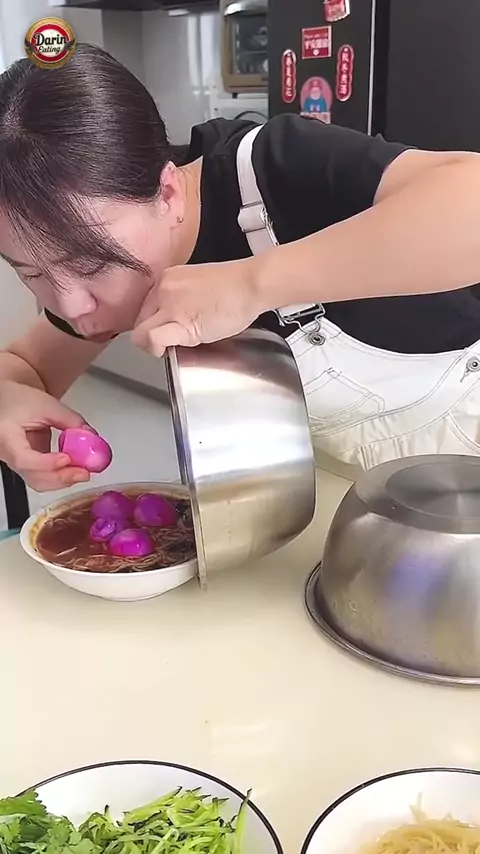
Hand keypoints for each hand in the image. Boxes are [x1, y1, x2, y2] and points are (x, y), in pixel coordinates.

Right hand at [0, 381, 91, 491]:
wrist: (8, 401)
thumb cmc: (19, 399)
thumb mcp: (47, 404)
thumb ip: (71, 420)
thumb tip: (92, 436)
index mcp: (6, 436)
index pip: (24, 459)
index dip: (47, 463)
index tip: (67, 459)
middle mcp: (7, 454)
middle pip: (33, 476)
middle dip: (61, 477)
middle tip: (84, 471)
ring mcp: (15, 462)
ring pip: (37, 481)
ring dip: (62, 480)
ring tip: (83, 472)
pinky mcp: (25, 465)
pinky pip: (41, 478)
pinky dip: (59, 476)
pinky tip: (74, 470)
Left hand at [132, 257, 262, 356]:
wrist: (250, 284)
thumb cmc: (235, 287)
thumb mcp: (198, 284)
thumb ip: (182, 298)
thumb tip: (176, 317)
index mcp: (168, 278)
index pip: (146, 306)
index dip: (153, 322)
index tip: (166, 329)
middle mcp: (163, 289)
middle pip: (140, 319)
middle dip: (151, 334)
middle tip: (171, 341)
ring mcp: (169, 305)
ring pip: (141, 331)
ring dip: (151, 344)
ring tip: (170, 347)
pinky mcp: (180, 322)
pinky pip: (152, 338)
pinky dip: (155, 348)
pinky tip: (168, 350)